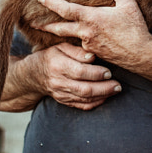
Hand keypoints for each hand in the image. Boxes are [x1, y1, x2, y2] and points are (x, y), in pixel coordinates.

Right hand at [0, 41, 120, 111]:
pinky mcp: (64, 101)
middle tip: (118, 85)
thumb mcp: (60, 47)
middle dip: (104, 88)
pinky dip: (95, 103)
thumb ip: (77, 51)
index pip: (80, 72)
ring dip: (103, 96)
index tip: (109, 72)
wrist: (33, 75)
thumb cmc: (51, 56)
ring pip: (84, 99)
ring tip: (116, 90)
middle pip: (84, 89)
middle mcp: (58, 82)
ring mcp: (61, 94)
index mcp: (57, 65)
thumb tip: (93, 57)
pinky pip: (81, 105)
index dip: (96, 73)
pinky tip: (105, 97)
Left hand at [36, 0, 151, 65]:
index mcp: (91, 18)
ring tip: (52, 31)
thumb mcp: (128, 5)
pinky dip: (78, 41)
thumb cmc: (135, 30)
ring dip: (61, 34)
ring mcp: (88, 45)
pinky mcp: (94, 53)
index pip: (66, 9)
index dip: (52, 3)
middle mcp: (86, 32)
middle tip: (32, 23)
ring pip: (72, 37)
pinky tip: (79, 40)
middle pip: (60, 28)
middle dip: (46, 26)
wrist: (140, 55)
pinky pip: (82, 46)